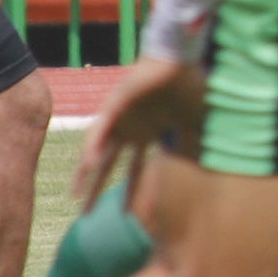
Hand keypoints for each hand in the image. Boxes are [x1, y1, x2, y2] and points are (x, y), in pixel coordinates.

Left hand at [76, 53, 204, 205]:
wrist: (179, 61)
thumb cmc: (188, 87)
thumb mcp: (193, 126)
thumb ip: (191, 146)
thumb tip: (204, 170)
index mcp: (145, 134)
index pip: (133, 169)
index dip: (130, 191)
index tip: (127, 215)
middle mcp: (128, 129)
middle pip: (108, 165)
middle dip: (96, 190)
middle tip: (84, 214)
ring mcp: (118, 119)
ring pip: (96, 151)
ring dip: (85, 174)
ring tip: (74, 197)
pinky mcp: (114, 105)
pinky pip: (100, 131)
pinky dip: (93, 147)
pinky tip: (89, 166)